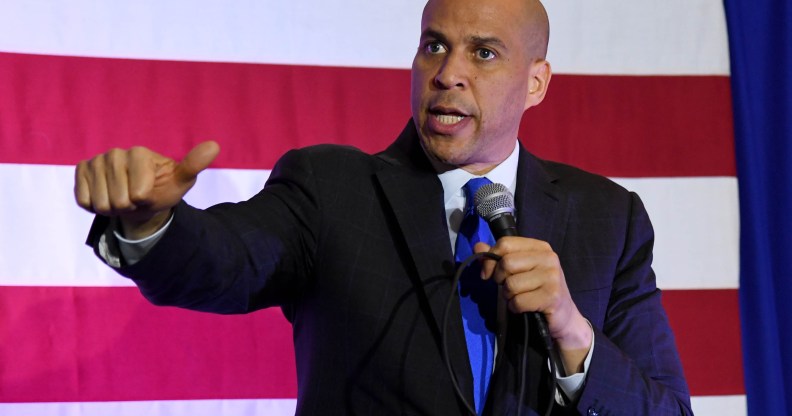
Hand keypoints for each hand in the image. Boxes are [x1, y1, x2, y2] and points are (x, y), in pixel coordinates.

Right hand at [74, 141, 219, 238]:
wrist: (139, 199)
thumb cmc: (162, 189)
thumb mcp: (181, 181)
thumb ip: (193, 165)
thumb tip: (215, 146)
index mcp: (140, 153)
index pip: (139, 193)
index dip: (145, 200)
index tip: (149, 192)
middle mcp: (116, 153)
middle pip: (119, 200)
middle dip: (128, 206)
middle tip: (134, 197)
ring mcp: (96, 161)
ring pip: (101, 203)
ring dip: (112, 208)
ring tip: (122, 197)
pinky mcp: (80, 171)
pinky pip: (84, 201)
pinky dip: (95, 206)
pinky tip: (106, 196)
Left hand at [476, 237, 591, 373]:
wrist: (563, 316)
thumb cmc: (537, 290)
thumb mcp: (518, 270)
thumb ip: (497, 257)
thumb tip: (478, 246)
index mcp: (540, 247)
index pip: (505, 243)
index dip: (491, 258)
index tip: (490, 273)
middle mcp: (548, 257)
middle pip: (506, 263)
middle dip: (499, 279)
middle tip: (509, 287)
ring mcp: (552, 276)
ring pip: (511, 284)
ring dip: (509, 296)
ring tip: (520, 297)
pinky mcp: (552, 296)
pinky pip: (518, 301)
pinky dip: (515, 307)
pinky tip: (525, 307)